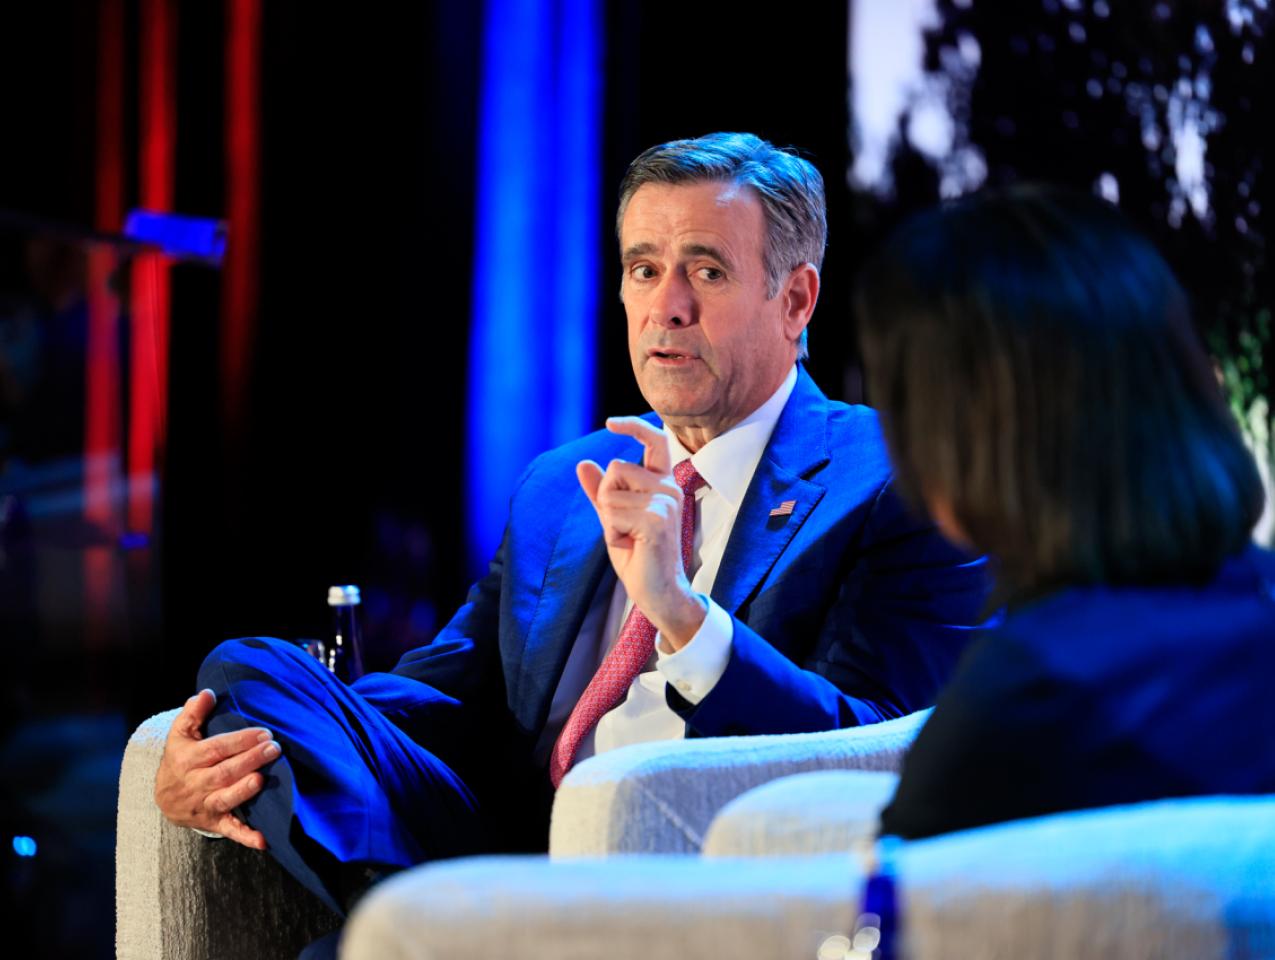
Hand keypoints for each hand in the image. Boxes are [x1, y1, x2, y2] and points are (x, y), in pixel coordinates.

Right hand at [153, 689, 277, 848]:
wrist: (164, 798)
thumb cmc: (180, 759)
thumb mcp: (180, 735)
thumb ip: (193, 714)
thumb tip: (206, 693)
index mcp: (188, 759)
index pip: (216, 749)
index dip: (240, 741)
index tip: (264, 732)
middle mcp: (195, 784)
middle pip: (223, 772)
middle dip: (249, 760)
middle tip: (273, 749)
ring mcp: (204, 805)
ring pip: (224, 799)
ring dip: (243, 791)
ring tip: (262, 780)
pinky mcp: (214, 823)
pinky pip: (230, 831)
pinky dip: (246, 837)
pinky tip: (264, 839)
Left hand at [577, 417, 706, 648]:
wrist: (658, 592)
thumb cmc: (639, 557)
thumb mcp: (613, 519)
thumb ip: (600, 492)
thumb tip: (584, 463)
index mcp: (663, 484)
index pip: (655, 441)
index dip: (633, 426)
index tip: (610, 423)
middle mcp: (669, 488)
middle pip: (616, 468)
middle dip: (606, 498)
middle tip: (623, 528)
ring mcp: (666, 502)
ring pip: (610, 492)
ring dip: (609, 520)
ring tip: (629, 538)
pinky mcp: (657, 519)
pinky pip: (612, 513)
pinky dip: (612, 533)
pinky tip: (631, 546)